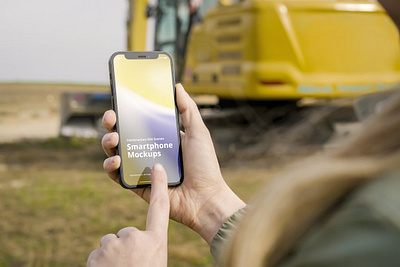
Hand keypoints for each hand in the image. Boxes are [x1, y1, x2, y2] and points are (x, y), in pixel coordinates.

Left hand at [87, 164, 168, 266]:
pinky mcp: (97, 254)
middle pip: (126, 233)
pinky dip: (100, 265)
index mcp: (155, 241)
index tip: (157, 167)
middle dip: (125, 247)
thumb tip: (134, 238)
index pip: (159, 208)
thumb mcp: (153, 261)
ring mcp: (115, 245)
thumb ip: (147, 247)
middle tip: (130, 266)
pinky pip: (97, 255)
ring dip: (112, 257)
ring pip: (110, 244)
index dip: (159, 186)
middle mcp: (136, 238)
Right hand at [102, 84, 245, 243]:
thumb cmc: (205, 166)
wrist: (205, 199)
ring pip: (116, 152)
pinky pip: (117, 175)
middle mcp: (150, 150)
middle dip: (112, 123)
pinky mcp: (137, 185)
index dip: (127, 110)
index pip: (140, 120)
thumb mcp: (198, 132)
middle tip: (111, 117)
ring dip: (109, 143)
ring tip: (113, 138)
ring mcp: (142, 168)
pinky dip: (111, 167)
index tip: (120, 100)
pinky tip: (115, 160)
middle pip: (124, 134)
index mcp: (162, 137)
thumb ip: (188, 109)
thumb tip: (177, 86)